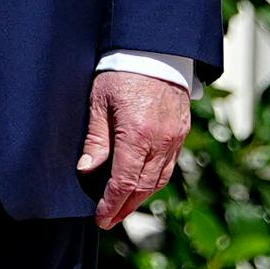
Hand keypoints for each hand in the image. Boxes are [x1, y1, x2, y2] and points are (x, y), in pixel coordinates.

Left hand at [79, 68, 193, 229]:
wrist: (156, 48)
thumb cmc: (121, 72)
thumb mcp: (98, 102)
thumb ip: (95, 140)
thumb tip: (87, 171)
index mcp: (137, 135)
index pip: (124, 183)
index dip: (111, 205)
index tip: (100, 218)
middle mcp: (161, 141)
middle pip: (144, 187)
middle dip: (125, 207)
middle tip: (109, 220)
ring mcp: (175, 137)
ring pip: (160, 179)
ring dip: (141, 197)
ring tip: (123, 207)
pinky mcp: (182, 131)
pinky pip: (169, 165)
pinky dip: (154, 180)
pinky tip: (141, 184)